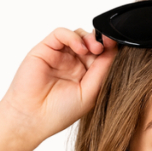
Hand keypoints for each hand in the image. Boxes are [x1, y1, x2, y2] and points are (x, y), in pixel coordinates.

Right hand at [0, 27, 117, 139]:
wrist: (33, 117)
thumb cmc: (59, 112)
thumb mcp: (90, 93)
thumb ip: (102, 72)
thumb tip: (115, 51)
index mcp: (86, 77)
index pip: (102, 57)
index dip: (111, 50)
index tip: (118, 47)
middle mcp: (74, 65)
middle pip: (92, 43)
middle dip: (102, 42)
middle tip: (108, 44)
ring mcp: (60, 56)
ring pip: (78, 36)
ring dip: (89, 38)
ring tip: (95, 48)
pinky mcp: (46, 48)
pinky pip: (61, 34)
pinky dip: (73, 36)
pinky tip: (80, 48)